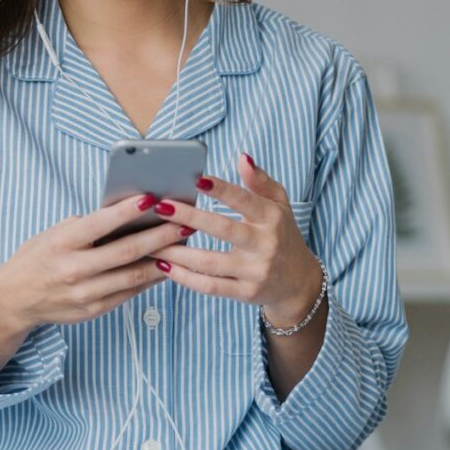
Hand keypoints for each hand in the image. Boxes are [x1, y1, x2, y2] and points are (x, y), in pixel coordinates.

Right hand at [0, 193, 190, 334]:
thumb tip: (127, 215)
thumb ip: (86, 226)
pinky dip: (150, 278)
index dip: (127, 211)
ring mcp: (85, 293)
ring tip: (183, 244)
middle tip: (185, 223)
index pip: (99, 224)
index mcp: (60, 244)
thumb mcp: (53, 234)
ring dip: (164, 259)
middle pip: (126, 252)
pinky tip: (166, 265)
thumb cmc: (37, 258)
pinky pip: (130, 291)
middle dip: (160, 236)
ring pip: (135, 275)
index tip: (152, 198)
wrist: (15, 299)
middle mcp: (73, 270)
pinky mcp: (94, 310)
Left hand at [148, 153, 322, 323]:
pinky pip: (210, 287)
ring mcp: (255, 271)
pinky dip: (184, 278)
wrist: (300, 283)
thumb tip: (242, 157)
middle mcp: (265, 244)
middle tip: (159, 206)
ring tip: (150, 241)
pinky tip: (163, 266)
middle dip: (188, 217)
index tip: (195, 178)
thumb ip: (260, 181)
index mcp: (271, 218)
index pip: (244, 200)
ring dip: (176, 252)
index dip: (221, 189)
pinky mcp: (246, 293)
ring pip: (210, 262)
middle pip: (222, 229)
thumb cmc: (282, 235)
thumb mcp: (279, 206)